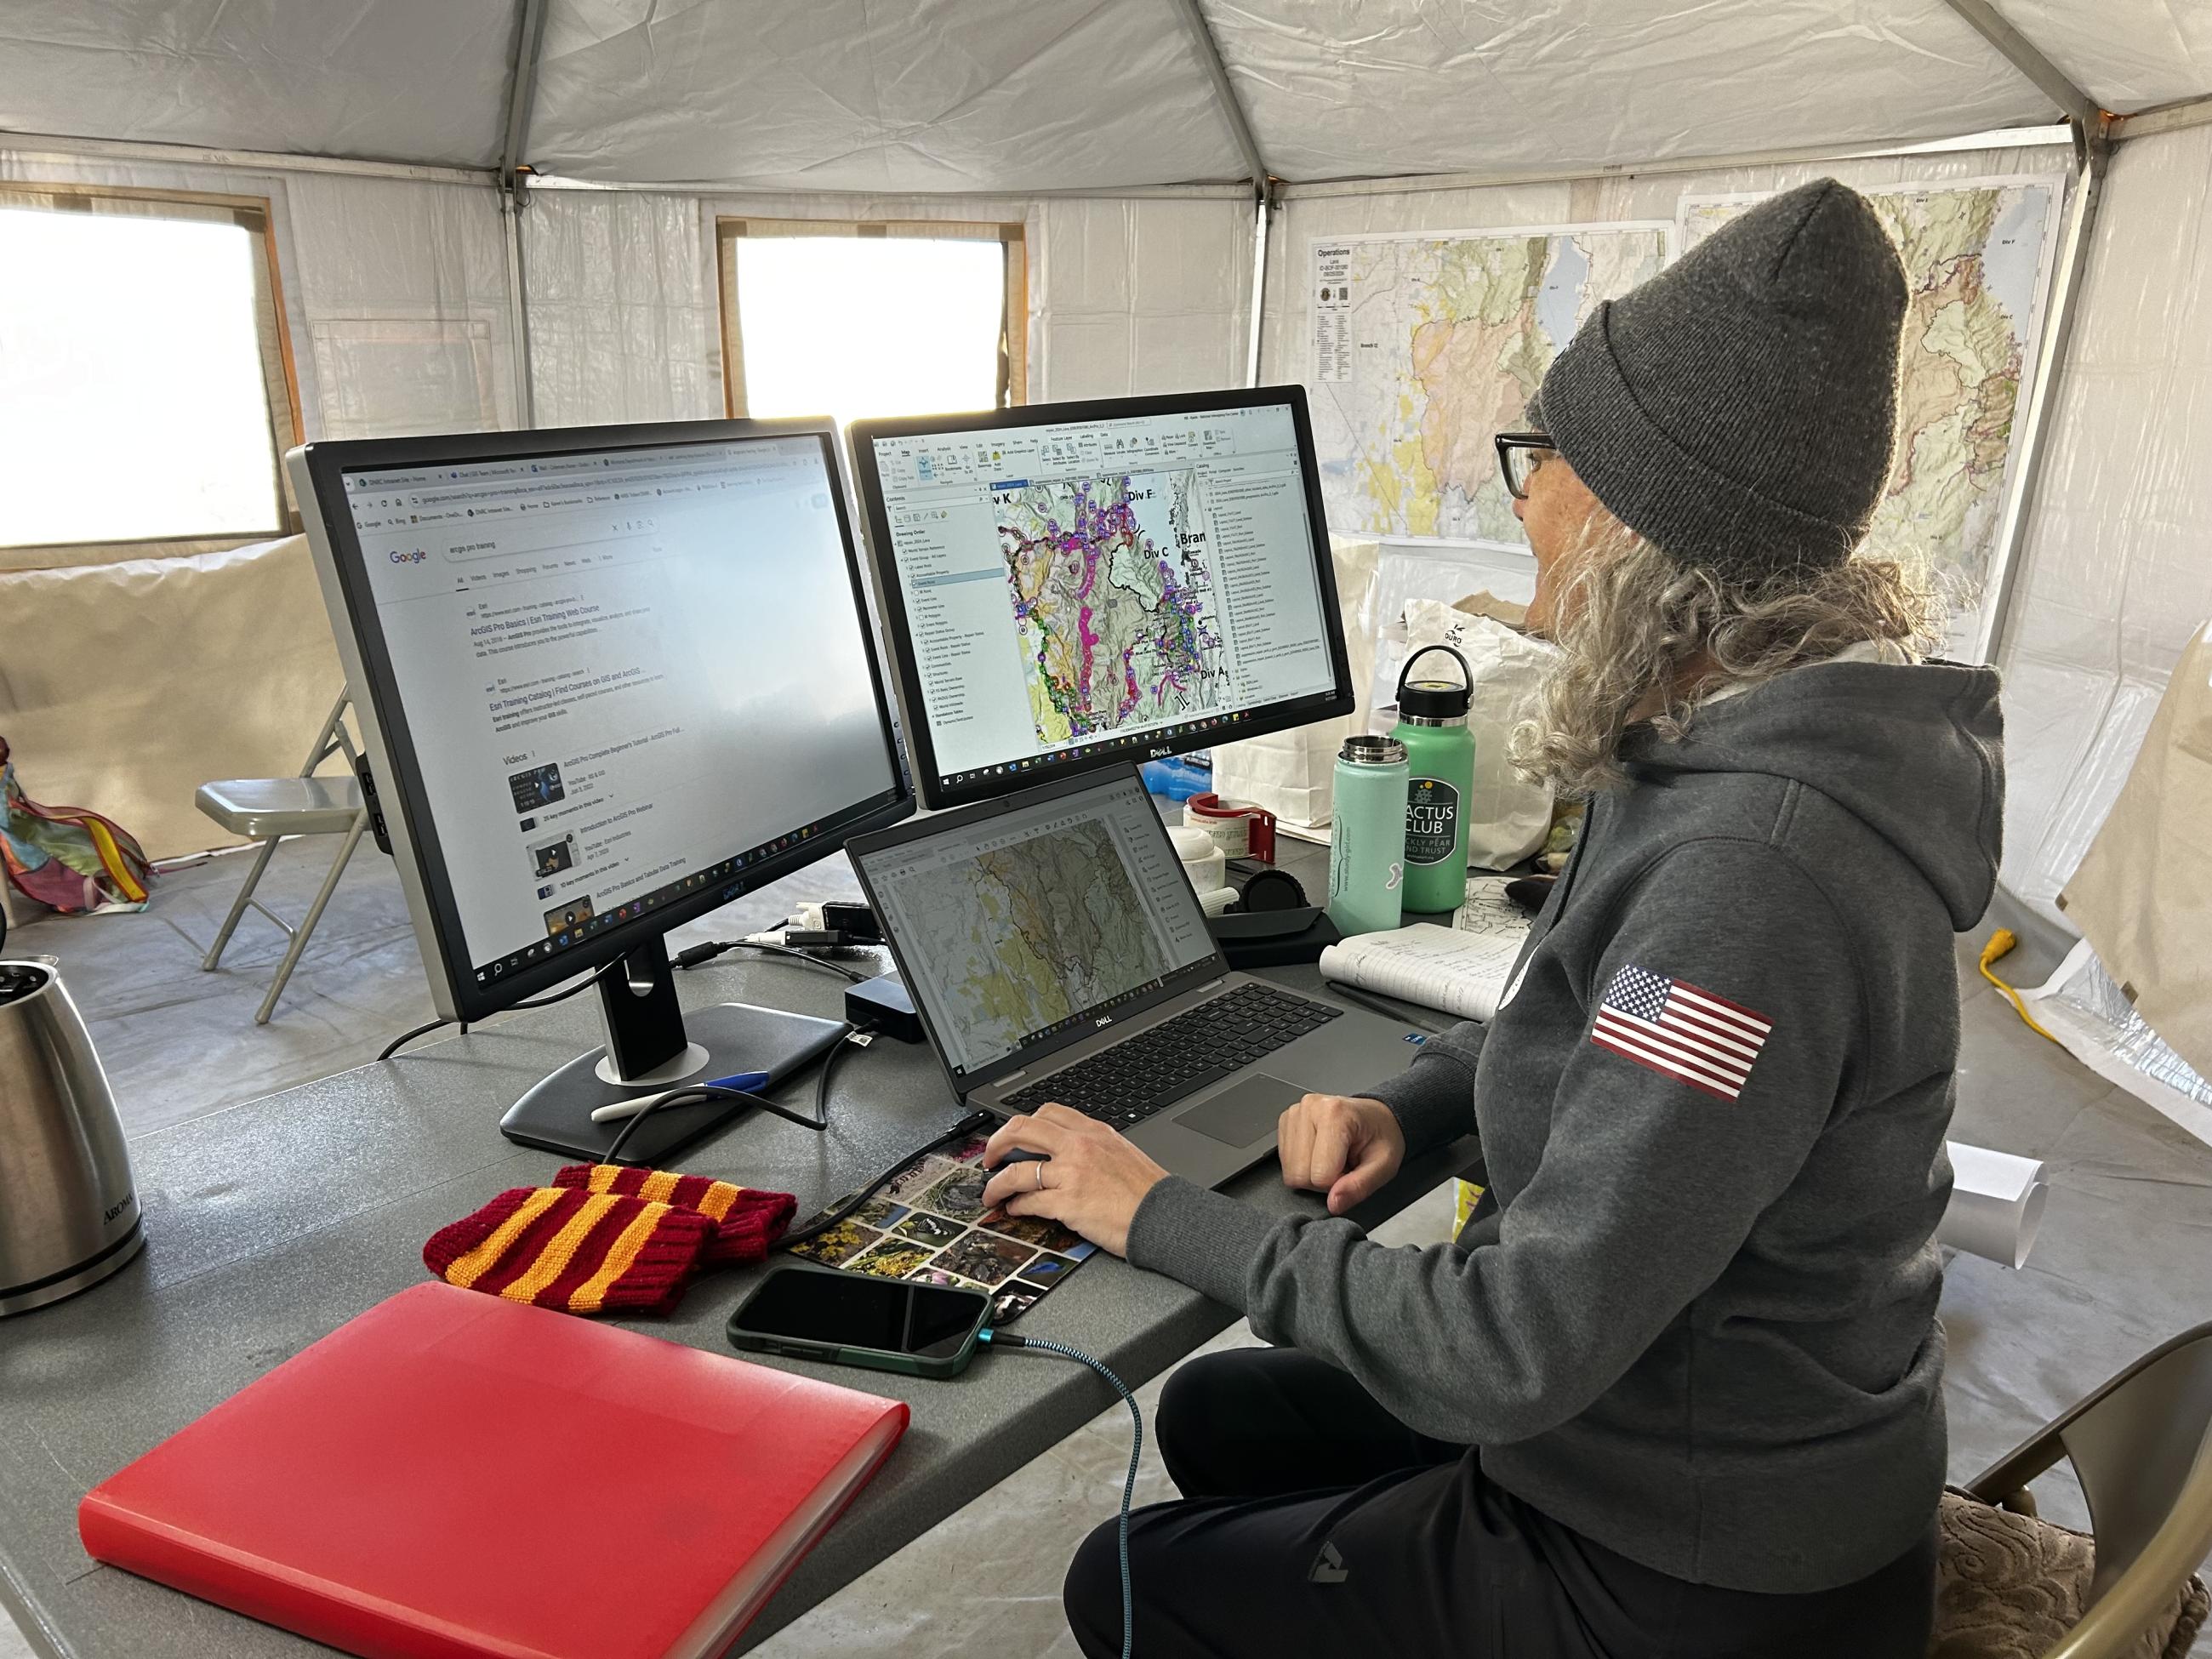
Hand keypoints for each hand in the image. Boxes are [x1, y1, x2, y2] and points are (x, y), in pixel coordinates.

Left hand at [978, 1104, 1170, 1257]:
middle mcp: (1079, 1146)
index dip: (1023, 1123)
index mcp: (1093, 1132)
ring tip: (991, 1193)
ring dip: (997, 1183)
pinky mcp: (1067, 1202)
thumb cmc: (1148, 1191)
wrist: (1164, 1216)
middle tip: (990, 1157)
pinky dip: (1015, 1206)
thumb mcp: (1121, 1152)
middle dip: (996, 1143)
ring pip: (1017, 1170)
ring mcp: (1071, 1173)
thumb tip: (1068, 1154)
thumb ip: (1093, 1147)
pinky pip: (1028, 1201)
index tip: (1015, 1135)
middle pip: (1022, 1130)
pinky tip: (1014, 1210)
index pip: (1048, 1112)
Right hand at [1277, 1094, 1404, 1215]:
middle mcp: (1310, 1108)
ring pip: (1289, 1171)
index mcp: (1336, 1114)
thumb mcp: (1384, 1165)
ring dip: (1311, 1174)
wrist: (1376, 1116)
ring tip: (1332, 1158)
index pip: (1320, 1175)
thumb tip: (1333, 1204)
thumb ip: (1359, 1187)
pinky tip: (1320, 1153)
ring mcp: (1295, 1114)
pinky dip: (1303, 1165)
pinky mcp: (1285, 1122)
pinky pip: (1284, 1163)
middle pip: (1299, 1174)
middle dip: (1322, 1181)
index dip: (1338, 1184)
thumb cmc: (1381, 1136)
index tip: (1352, 1171)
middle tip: (1343, 1166)